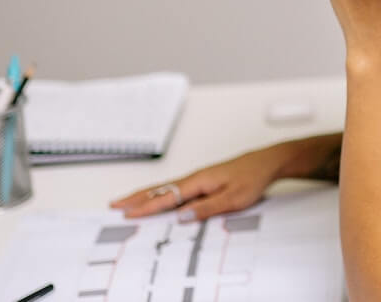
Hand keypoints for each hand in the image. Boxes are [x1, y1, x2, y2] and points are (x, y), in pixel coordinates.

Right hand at [109, 146, 285, 220]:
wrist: (266, 162)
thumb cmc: (252, 178)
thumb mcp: (233, 198)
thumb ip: (207, 208)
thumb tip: (182, 217)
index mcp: (199, 181)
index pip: (167, 196)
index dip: (146, 207)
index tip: (128, 214)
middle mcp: (195, 177)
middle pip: (159, 188)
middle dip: (136, 197)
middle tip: (114, 204)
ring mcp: (198, 178)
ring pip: (165, 187)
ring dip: (145, 194)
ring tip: (127, 201)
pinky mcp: (203, 180)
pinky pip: (175, 187)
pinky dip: (159, 192)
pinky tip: (157, 198)